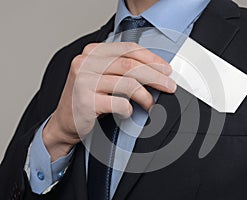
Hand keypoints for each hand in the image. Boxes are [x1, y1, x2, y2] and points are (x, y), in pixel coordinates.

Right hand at [42, 42, 176, 160]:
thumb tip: (156, 71)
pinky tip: (128, 113)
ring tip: (151, 105)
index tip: (166, 69)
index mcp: (92, 52)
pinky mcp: (85, 100)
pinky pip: (119, 103)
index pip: (128, 49)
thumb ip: (122, 69)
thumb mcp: (102, 76)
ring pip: (128, 83)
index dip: (152, 59)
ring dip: (146, 96)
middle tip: (169, 86)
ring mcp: (84, 80)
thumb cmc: (87, 98)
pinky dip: (129, 110)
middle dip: (156, 76)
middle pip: (131, 65)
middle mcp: (86, 62)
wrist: (65, 122)